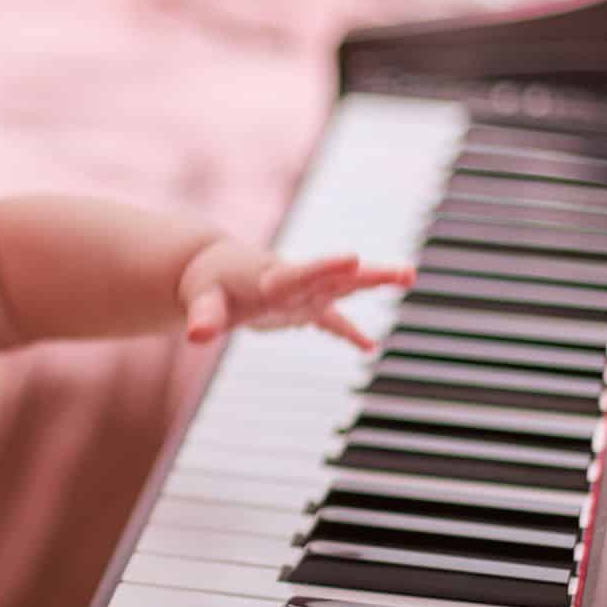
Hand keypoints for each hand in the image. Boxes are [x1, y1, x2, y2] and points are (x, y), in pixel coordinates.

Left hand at [178, 245, 413, 349]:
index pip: (301, 273)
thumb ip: (204, 317)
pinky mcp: (303, 306)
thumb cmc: (206, 283)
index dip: (326, 267)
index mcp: (270, 278)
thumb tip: (197, 335)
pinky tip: (370, 347)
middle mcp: (294, 283)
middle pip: (336, 278)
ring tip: (410, 276)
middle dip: (370, 275)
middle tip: (405, 272)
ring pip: (344, 288)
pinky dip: (348, 332)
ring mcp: (303, 293)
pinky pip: (331, 319)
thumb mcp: (201, 300)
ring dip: (374, 283)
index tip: (353, 258)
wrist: (213, 269)